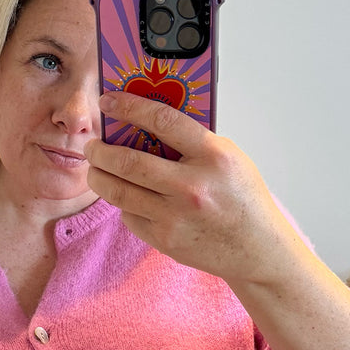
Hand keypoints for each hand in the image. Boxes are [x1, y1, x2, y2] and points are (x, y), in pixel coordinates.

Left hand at [85, 92, 292, 286]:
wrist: (256, 249)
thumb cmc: (242, 198)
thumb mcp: (229, 158)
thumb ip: (192, 141)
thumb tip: (145, 123)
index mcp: (213, 157)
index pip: (162, 120)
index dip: (129, 106)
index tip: (109, 100)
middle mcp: (192, 187)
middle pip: (128, 162)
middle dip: (100, 151)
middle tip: (92, 145)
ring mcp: (176, 217)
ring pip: (119, 192)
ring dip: (99, 177)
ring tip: (96, 168)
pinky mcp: (165, 239)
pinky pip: (130, 216)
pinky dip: (123, 203)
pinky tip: (126, 195)